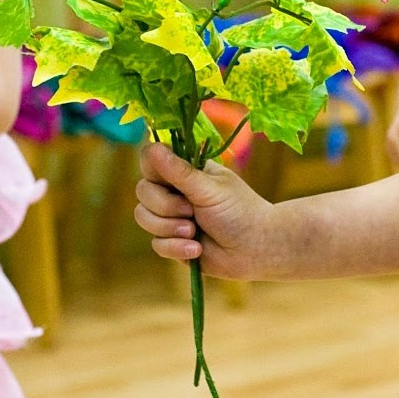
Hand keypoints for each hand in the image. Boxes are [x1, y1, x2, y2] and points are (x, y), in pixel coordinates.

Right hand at [133, 142, 285, 280]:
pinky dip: (176, 248)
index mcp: (184, 171)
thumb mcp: (209, 188)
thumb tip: (152, 147)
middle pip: (143, 192)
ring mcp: (171, 217)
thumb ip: (179, 171)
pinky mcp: (172, 242)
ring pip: (144, 218)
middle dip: (165, 206)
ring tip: (194, 232)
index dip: (153, 170)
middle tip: (191, 211)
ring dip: (170, 228)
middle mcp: (174, 191)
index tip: (171, 182)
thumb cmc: (239, 211)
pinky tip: (197, 249)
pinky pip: (156, 244)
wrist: (256, 248)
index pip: (150, 160)